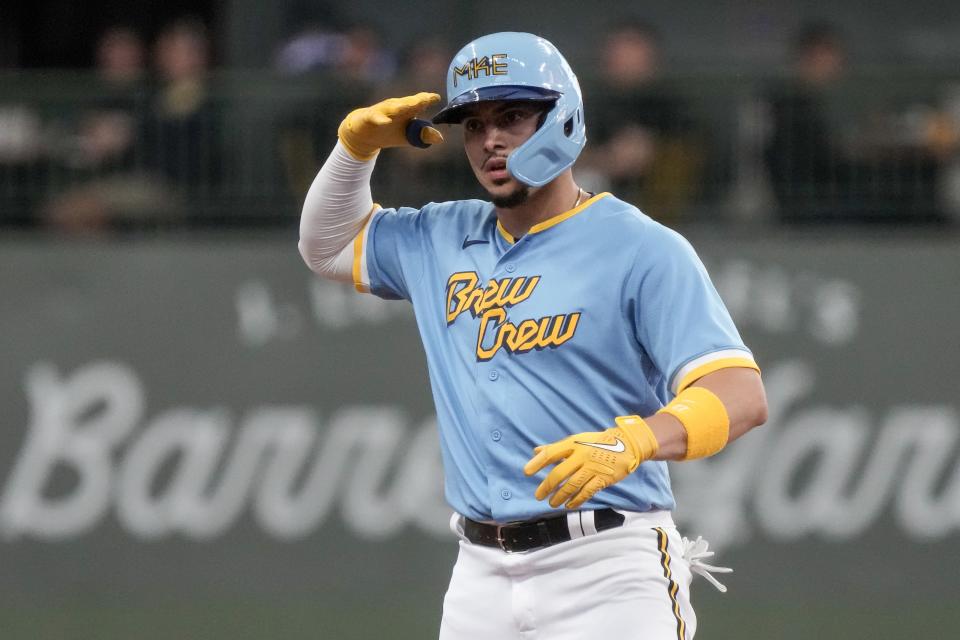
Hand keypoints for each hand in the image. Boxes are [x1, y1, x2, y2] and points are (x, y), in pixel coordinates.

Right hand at [337, 92, 443, 160]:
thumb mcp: (409, 136)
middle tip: (428, 98)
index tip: (437, 98)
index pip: (419, 103)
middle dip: (418, 100)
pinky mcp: (370, 117)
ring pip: (393, 107)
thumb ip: (424, 136)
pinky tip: (386, 122)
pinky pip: (376, 117)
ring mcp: (383, 111)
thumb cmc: (390, 132)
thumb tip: (440, 139)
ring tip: (411, 106)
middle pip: (408, 103)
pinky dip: (381, 119)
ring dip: (402, 106)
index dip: (428, 99)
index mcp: (407, 110)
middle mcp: (396, 107)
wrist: (365, 135)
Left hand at [523, 416, 658, 508]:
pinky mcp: (603, 478)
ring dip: (560, 496)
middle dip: (547, 486)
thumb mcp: (577, 439)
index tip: (527, 472)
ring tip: (552, 503)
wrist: (626, 445)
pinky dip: (576, 500)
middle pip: (559, 473)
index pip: (551, 453)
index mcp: (574, 443)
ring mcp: (593, 467)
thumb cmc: (597, 442)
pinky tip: (569, 505)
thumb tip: (536, 451)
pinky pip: (587, 492)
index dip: (538, 463)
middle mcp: (582, 455)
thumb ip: (556, 447)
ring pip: (572, 485)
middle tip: (539, 496)